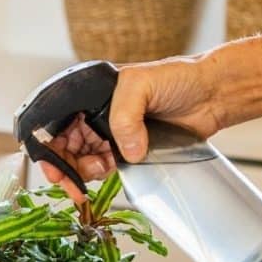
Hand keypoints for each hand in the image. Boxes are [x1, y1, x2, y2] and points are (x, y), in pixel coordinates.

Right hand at [40, 56, 222, 201]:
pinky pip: (102, 166)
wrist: (212, 93)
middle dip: (64, 167)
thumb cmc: (178, 77)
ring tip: (101, 169)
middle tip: (73, 184)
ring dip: (83, 171)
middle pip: (62, 146)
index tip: (53, 168)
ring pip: (79, 159)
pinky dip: (101, 173)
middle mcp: (93, 113)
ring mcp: (108, 132)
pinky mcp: (125, 149)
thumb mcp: (141, 84)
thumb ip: (125, 116)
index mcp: (88, 94)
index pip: (54, 122)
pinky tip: (111, 168)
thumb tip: (124, 153)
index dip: (48, 146)